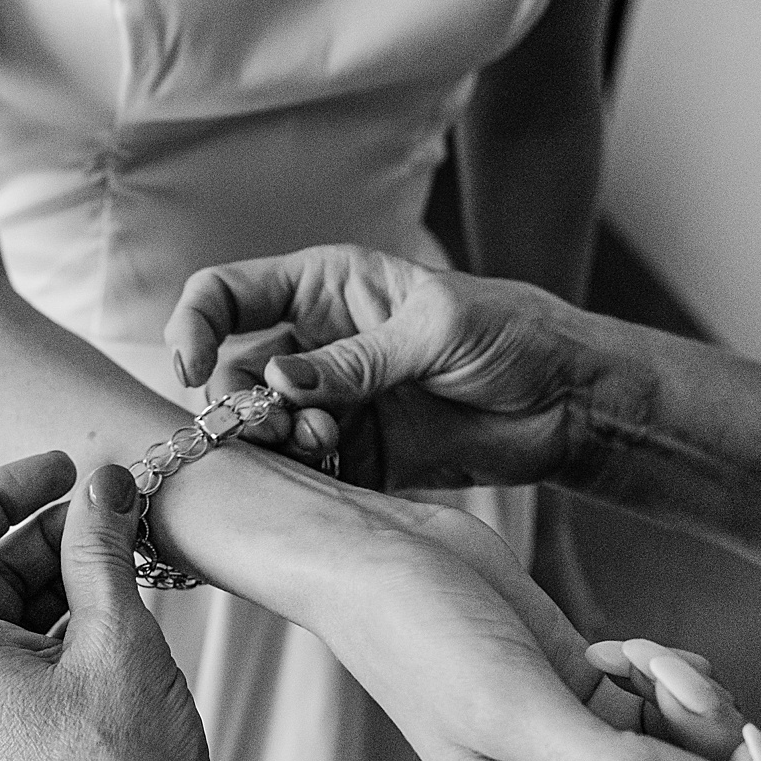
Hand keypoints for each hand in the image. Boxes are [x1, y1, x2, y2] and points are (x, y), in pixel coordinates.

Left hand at [0, 452, 244, 760]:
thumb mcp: (119, 642)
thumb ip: (101, 549)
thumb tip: (99, 485)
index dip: (3, 486)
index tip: (64, 469)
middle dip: (42, 530)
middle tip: (112, 509)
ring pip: (2, 615)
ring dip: (61, 575)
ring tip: (130, 559)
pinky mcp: (9, 743)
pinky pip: (22, 658)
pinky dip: (66, 622)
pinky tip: (124, 613)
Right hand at [166, 244, 760, 605]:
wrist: (568, 401)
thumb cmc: (511, 334)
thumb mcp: (435, 329)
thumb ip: (356, 359)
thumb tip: (278, 379)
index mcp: (325, 286)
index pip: (226, 293)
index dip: (194, 325)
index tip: (193, 369)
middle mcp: (315, 343)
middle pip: (230, 371)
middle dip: (240, 401)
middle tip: (279, 424)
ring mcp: (330, 402)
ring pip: (260, 426)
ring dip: (274, 440)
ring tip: (322, 444)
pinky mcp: (353, 455)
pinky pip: (301, 469)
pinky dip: (304, 474)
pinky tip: (335, 466)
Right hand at [303, 498, 760, 760]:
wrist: (385, 562)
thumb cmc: (418, 641)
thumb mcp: (518, 713)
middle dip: (725, 755)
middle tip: (675, 691)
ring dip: (698, 701)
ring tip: (633, 657)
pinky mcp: (608, 708)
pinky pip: (694, 712)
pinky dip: (677, 673)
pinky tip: (617, 648)